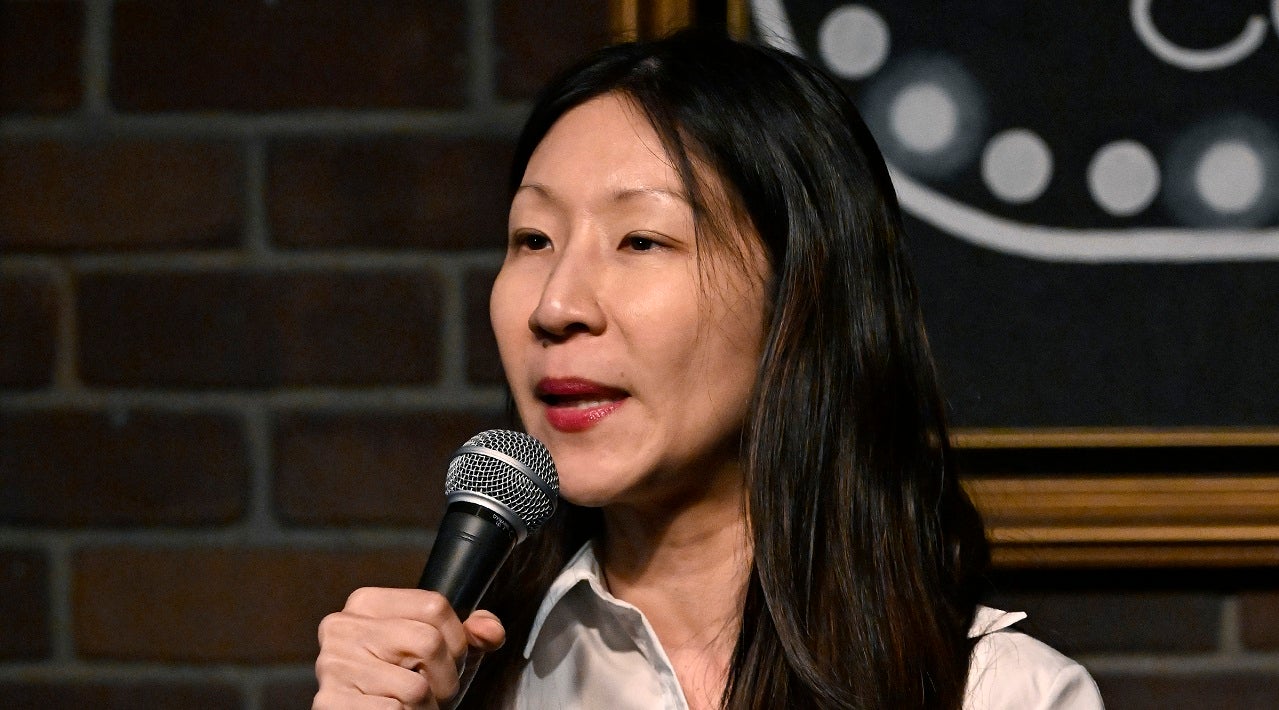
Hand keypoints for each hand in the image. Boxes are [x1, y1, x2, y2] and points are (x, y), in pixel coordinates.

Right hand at [313, 587, 505, 709]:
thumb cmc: (404, 681)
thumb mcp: (440, 652)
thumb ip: (469, 634)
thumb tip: (491, 630)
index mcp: (367, 603)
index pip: (434, 606)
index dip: (457, 640)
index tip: (451, 660)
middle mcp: (343, 626)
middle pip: (428, 642)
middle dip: (447, 677)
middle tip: (438, 690)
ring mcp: (333, 665)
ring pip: (415, 686)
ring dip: (428, 706)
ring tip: (417, 705)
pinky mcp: (330, 702)